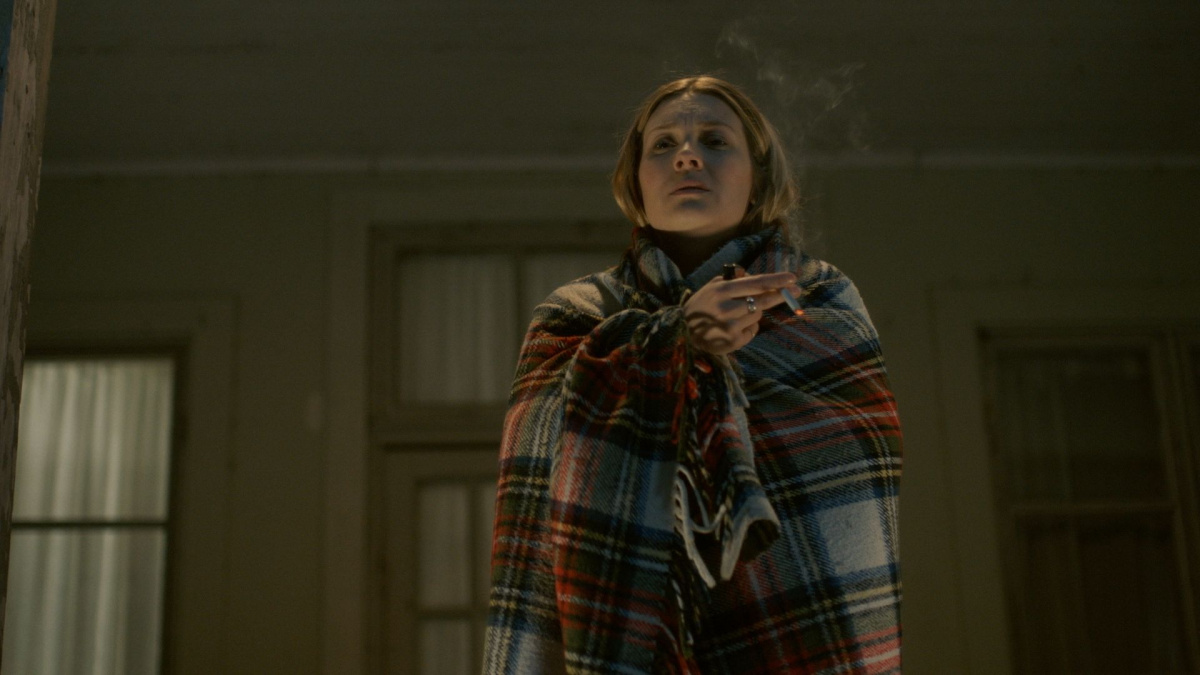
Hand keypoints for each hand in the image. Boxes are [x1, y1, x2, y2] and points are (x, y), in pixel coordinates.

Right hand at [683, 268, 799, 354]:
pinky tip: (734, 327)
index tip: (792, 277)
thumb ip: (734, 279)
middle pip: (763, 300)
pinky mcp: (733, 342)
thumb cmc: (701, 305)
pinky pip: (752, 331)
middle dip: (781, 294)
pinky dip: (748, 327)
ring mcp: (730, 327)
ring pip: (758, 315)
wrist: (683, 332)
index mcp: (721, 291)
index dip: (776, 281)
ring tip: (737, 313)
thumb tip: (759, 278)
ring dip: (755, 312)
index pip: (755, 284)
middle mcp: (726, 309)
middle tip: (796, 291)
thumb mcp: (712, 286)